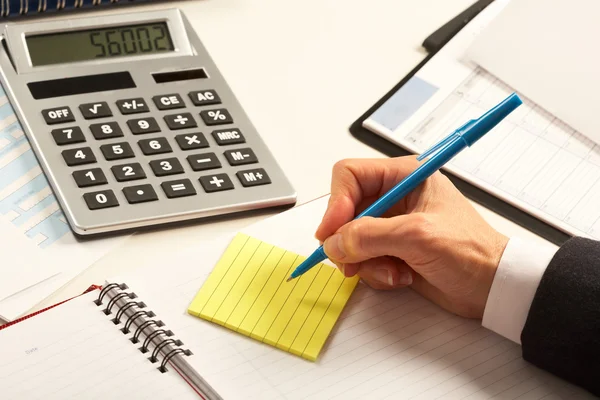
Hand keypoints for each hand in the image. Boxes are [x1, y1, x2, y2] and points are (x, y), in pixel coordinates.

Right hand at [315, 156, 508, 318]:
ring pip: (349, 239)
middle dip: (347, 240)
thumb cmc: (471, 252)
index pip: (350, 176)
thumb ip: (370, 236)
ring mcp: (390, 226)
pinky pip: (362, 259)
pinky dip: (375, 273)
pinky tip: (401, 277)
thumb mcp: (418, 237)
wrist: (493, 288)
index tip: (331, 232)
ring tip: (393, 272)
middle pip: (344, 211)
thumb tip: (333, 243)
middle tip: (352, 262)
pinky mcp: (390, 251)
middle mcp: (393, 198)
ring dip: (364, 261)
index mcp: (403, 177)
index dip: (336, 202)